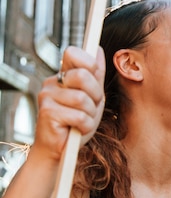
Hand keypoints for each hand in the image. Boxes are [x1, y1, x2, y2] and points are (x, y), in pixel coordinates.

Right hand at [32, 46, 104, 162]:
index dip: (88, 62)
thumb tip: (97, 48)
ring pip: (82, 99)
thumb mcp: (93, 96)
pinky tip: (77, 129)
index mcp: (63, 75)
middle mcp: (52, 82)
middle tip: (91, 106)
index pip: (73, 53)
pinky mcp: (47, 112)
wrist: (61, 149)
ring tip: (82, 120)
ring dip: (90, 113)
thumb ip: (96, 74)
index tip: (93, 75)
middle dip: (95, 94)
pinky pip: (79, 116)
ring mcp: (47, 96)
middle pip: (82, 75)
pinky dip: (85, 125)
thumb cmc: (77, 121)